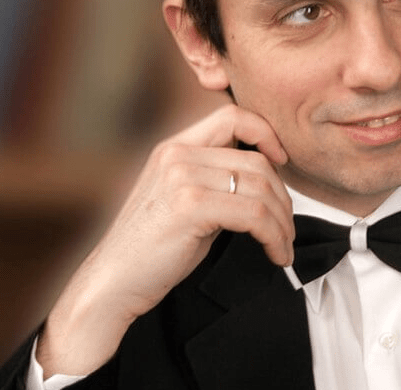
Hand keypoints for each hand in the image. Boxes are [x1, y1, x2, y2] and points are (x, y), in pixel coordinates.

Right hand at [36, 105, 291, 377]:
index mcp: (175, 147)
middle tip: (287, 227)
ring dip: (282, 222)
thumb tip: (267, 176)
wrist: (113, 283)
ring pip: (261, 189)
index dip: (266, 133)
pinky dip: (275, 237)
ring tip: (284, 245)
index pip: (234, 116)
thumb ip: (216, 178)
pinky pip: (255, 215)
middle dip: (282, 198)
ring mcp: (182, 178)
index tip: (283, 162)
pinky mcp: (190, 206)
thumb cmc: (153, 247)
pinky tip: (277, 254)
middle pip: (257, 162)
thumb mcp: (185, 199)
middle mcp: (177, 155)